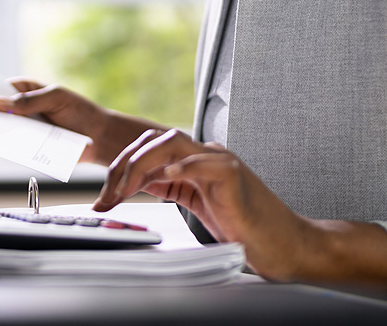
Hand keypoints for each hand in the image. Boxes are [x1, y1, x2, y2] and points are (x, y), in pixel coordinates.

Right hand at [0, 78, 159, 165]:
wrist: (98, 138)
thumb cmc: (79, 112)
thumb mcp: (56, 99)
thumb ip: (29, 101)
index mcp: (26, 91)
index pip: (0, 88)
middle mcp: (21, 109)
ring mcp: (24, 129)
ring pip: (3, 130)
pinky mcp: (29, 147)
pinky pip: (13, 146)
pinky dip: (5, 146)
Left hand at [93, 129, 386, 289]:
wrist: (282, 244)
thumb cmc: (244, 229)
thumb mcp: (195, 205)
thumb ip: (169, 187)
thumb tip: (132, 185)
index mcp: (194, 161)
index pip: (148, 149)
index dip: (121, 168)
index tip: (103, 196)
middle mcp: (205, 155)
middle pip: (153, 141)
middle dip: (122, 166)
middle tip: (106, 197)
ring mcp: (220, 161)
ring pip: (170, 143)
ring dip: (139, 165)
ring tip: (123, 190)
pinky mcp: (233, 175)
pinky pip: (202, 163)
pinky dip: (180, 166)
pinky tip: (164, 177)